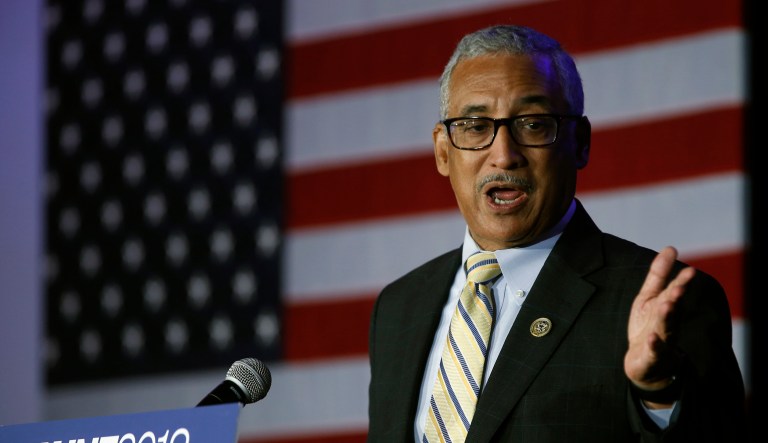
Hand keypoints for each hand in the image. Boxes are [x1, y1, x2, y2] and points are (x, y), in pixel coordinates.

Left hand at [624, 246, 693, 405]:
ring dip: (666, 317)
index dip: (681, 282)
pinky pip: (654, 351)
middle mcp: (668, 323)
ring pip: (665, 328)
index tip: (690, 271)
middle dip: (675, 299)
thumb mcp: (649, 297)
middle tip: (678, 288)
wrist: (646, 363)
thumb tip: (671, 248)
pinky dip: (654, 345)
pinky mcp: (652, 356)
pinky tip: (651, 338)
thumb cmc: (649, 325)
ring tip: (666, 306)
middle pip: (672, 309)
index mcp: (667, 307)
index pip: (674, 292)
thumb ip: (659, 274)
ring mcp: (661, 340)